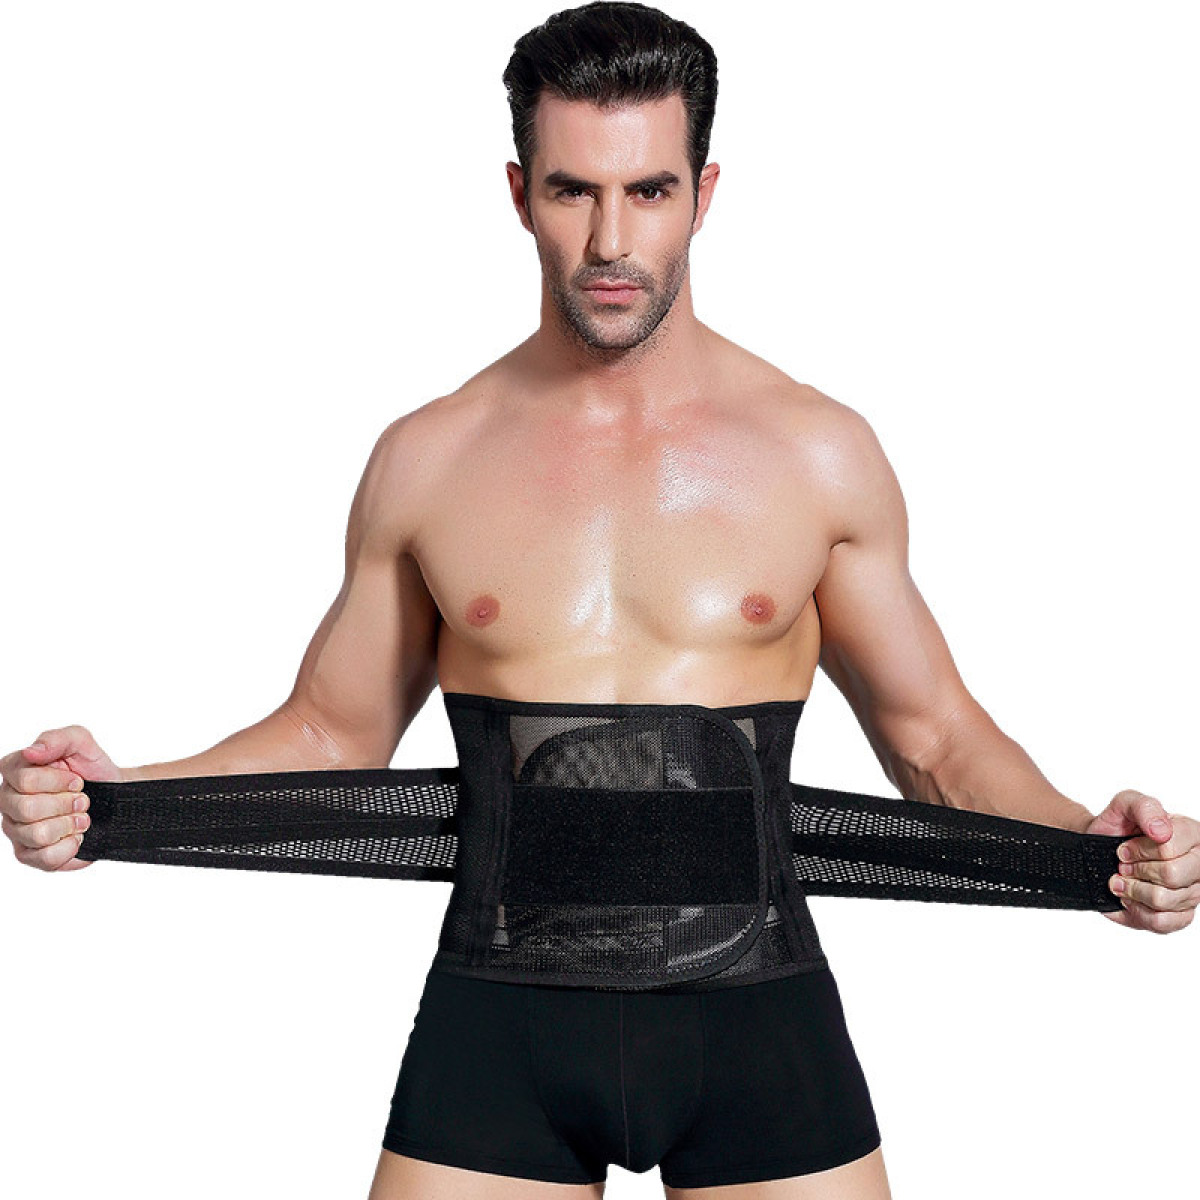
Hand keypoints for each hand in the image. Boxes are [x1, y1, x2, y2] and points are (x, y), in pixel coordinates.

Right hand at [0, 726, 121, 871]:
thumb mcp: (81, 743)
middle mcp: (9, 802)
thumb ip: (57, 739)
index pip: (24, 780)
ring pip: (37, 834)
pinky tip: (76, 835)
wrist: (115, 796)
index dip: (59, 781)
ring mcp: (16, 830)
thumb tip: (31, 751)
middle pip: (27, 809)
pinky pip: (46, 858)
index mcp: (14, 772)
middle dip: (66, 803)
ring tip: (81, 817)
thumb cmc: (92, 770)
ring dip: (70, 824)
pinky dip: (70, 846)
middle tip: (82, 799)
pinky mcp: (30, 855)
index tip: (77, 780)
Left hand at [1084, 789, 1198, 932]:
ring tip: (1124, 880)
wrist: (1101, 849)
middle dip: (1136, 870)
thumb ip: (1145, 807)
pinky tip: (1131, 899)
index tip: (1123, 849)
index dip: (1139, 850)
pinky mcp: (1180, 915)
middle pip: (1171, 875)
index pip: (1169, 848)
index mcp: (1192, 834)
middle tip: (1123, 865)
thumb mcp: (1125, 804)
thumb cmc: (1119, 827)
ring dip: (1133, 890)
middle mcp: (1199, 864)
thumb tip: (1161, 831)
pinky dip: (1138, 911)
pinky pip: (1162, 922)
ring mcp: (1193, 892)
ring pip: (1164, 900)